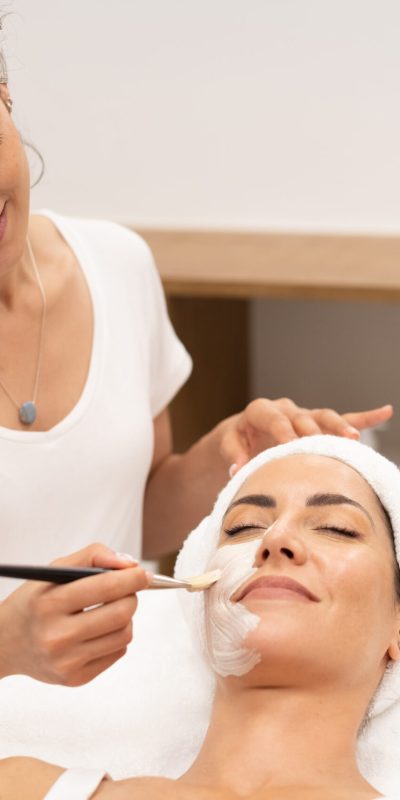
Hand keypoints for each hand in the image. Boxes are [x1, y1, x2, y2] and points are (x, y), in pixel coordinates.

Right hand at [0, 544, 150, 685]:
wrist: (5, 642)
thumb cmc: (34, 601)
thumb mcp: (54, 570)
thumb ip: (93, 557)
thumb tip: (130, 565)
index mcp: (50, 603)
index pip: (106, 586)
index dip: (132, 578)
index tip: (142, 574)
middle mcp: (57, 635)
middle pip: (121, 613)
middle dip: (131, 596)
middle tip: (126, 591)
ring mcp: (66, 661)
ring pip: (124, 634)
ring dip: (126, 618)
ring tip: (110, 610)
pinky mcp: (75, 678)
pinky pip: (117, 653)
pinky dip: (116, 637)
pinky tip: (99, 631)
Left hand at [219, 398, 392, 475]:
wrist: (244, 434)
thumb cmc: (237, 441)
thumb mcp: (228, 444)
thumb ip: (233, 454)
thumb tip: (237, 469)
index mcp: (262, 410)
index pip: (274, 418)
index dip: (282, 430)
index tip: (289, 444)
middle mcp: (286, 408)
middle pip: (304, 417)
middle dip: (314, 431)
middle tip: (323, 444)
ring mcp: (305, 414)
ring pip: (326, 417)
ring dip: (340, 427)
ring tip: (354, 438)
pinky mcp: (318, 422)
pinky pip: (344, 417)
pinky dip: (364, 417)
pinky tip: (385, 412)